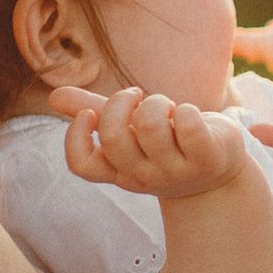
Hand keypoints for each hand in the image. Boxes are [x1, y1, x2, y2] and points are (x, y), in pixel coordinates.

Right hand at [45, 83, 256, 198]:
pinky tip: (190, 114)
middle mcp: (143, 176)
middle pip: (115, 140)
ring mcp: (176, 172)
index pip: (82, 165)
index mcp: (119, 171)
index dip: (77, 136)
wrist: (219, 172)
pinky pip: (189, 126)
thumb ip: (96, 111)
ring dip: (157, 103)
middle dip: (120, 103)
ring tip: (168, 108)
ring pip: (151, 127)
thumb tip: (52, 97)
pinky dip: (187, 109)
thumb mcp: (132, 130)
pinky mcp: (207, 159)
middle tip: (137, 95)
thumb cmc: (169, 144)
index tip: (91, 113)